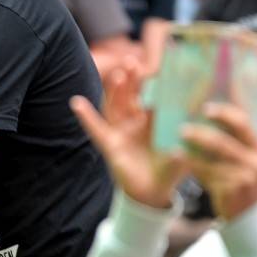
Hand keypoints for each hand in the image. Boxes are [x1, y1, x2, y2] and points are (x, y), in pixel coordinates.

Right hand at [70, 61, 185, 208]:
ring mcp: (122, 132)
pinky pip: (96, 129)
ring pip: (116, 106)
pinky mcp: (109, 145)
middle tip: (134, 61)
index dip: (155, 85)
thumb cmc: (168, 173)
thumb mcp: (179, 164)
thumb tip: (179, 152)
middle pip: (132, 97)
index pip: (155, 99)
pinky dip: (86, 117)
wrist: (151, 194)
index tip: (159, 68)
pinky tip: (77, 103)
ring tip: (118, 75)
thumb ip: (178, 159)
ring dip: (115, 91)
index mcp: (157, 123)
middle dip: (133, 80)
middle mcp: (138, 123)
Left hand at [181, 102, 256, 220]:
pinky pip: (210, 176)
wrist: (248, 213)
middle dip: (201, 134)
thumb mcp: (243, 159)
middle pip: (224, 142)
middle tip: (182, 129)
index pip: (243, 123)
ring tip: (177, 145)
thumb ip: (231, 141)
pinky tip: (182, 162)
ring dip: (193, 152)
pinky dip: (195, 167)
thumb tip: (203, 117)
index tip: (205, 108)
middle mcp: (256, 160)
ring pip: (214, 160)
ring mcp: (247, 176)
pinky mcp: (235, 190)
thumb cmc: (239, 179)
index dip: (224, 113)